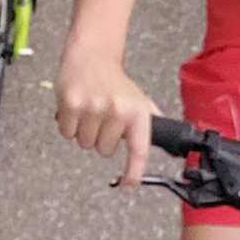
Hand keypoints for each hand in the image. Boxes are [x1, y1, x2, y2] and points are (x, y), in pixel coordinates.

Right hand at [55, 45, 158, 188]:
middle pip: (104, 151)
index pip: (139, 150)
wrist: (92, 53)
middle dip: (101, 139)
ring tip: (90, 110)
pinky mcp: (71, 103)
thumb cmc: (115, 81)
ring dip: (85, 132)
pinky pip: (67, 133)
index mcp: (137, 111)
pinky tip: (77, 108)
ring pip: (85, 144)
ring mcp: (93, 106)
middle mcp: (117, 109)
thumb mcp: (139, 100)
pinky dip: (69, 125)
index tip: (128, 186)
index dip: (133, 173)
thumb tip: (171, 149)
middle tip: (103, 118)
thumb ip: (153, 124)